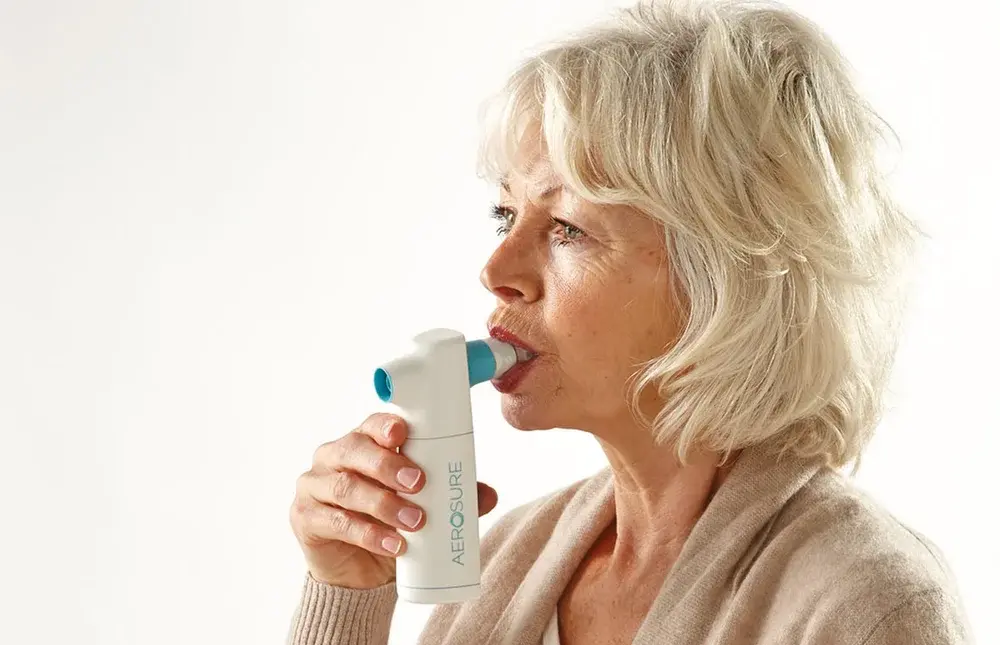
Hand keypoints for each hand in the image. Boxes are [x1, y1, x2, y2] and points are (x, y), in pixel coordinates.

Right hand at [289, 413, 499, 588]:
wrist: (357, 573)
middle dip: (387, 464)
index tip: (403, 433)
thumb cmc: (388, 524)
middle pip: (354, 450)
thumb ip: (451, 496)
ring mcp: (315, 486)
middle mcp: (334, 457)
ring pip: (346, 487)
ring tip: (415, 522)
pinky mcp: (305, 517)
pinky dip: (368, 534)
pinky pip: (336, 522)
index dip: (385, 426)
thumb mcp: (421, 506)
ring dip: (383, 504)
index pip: (371, 424)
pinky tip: (393, 544)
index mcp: (362, 443)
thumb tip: (487, 495)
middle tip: (419, 482)